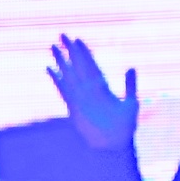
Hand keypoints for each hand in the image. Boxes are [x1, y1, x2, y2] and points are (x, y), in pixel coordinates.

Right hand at [47, 35, 139, 151]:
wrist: (112, 146)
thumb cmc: (124, 128)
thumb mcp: (131, 104)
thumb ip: (130, 85)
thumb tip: (131, 66)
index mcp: (103, 87)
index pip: (91, 65)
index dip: (84, 52)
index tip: (77, 39)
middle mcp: (89, 89)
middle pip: (77, 65)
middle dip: (70, 50)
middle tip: (61, 34)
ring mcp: (79, 97)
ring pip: (68, 74)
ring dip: (60, 60)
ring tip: (52, 46)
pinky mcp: (72, 106)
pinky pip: (62, 89)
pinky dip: (55, 78)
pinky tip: (48, 68)